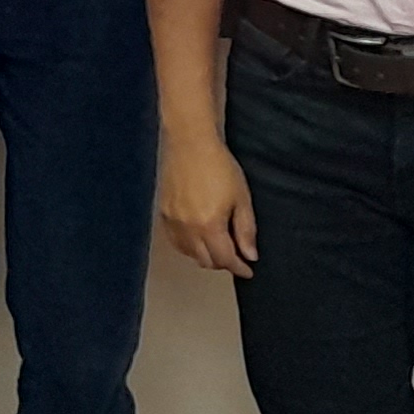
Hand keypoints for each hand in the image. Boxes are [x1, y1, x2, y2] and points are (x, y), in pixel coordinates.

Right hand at [158, 132, 256, 277]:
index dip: (240, 268)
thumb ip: (246, 230)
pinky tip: (198, 239)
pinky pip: (176, 242)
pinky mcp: (163, 214)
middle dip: (223, 263)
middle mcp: (188, 229)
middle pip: (206, 261)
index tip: (248, 270)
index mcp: (210, 226)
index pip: (226, 259)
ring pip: (190, 254)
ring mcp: (173, 223)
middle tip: (236, 256)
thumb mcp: (241, 198)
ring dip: (205, 256)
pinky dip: (188, 247)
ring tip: (218, 247)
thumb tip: (250, 255)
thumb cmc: (219, 166)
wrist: (191, 143)